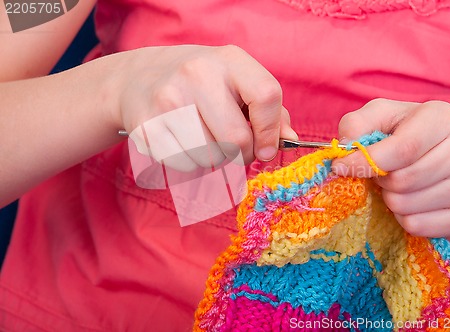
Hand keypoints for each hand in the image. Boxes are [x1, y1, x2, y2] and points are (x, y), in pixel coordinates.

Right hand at [110, 45, 296, 169]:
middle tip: (233, 148)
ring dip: (214, 161)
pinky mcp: (147, 126)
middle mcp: (197, 74)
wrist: (139, 79)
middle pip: (237, 140)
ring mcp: (168, 99)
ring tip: (204, 140)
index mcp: (229, 60)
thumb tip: (290, 141)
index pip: (266, 96)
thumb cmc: (201, 86)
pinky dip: (190, 164)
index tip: (266, 149)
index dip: (271, 132)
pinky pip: (184, 165)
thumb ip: (269, 111)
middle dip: (241, 155)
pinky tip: (183, 143)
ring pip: (210, 158)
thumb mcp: (237, 83)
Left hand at [331, 98, 449, 237]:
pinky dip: (403, 217)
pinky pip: (416, 226)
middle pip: (402, 181)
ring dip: (389, 199)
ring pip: (406, 206)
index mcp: (443, 118)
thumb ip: (358, 124)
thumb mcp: (384, 116)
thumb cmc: (411, 134)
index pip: (402, 149)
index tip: (341, 167)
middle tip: (381, 173)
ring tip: (397, 185)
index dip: (366, 162)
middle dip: (379, 180)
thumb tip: (344, 147)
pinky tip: (411, 201)